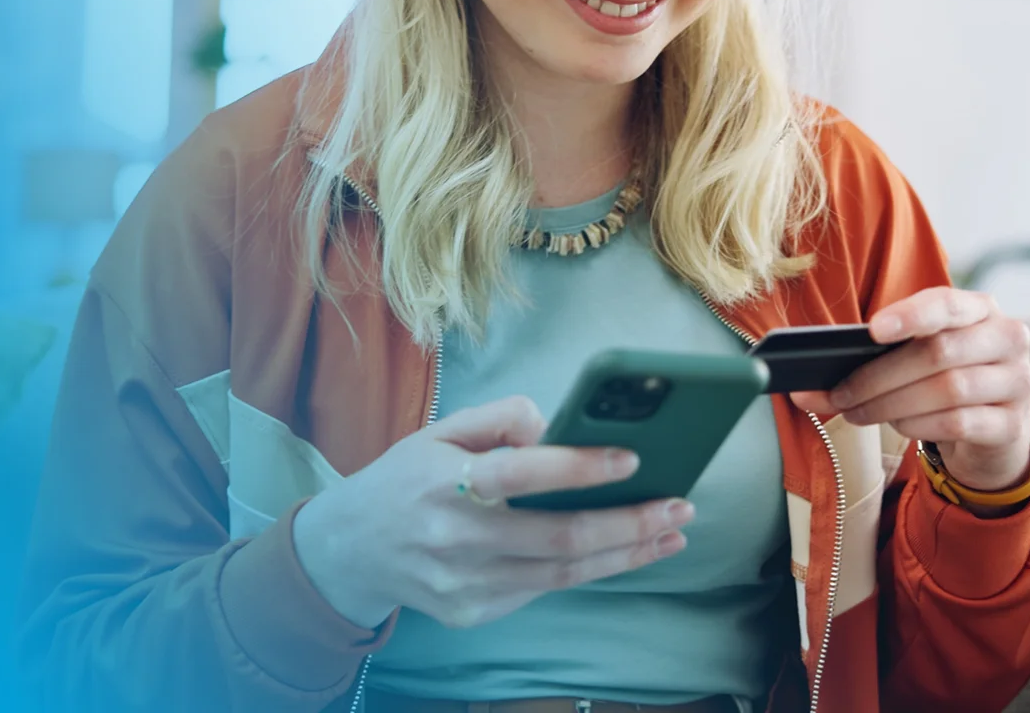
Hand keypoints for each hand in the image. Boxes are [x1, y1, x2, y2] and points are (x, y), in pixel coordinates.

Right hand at [291, 395, 695, 629]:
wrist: (350, 551)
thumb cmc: (404, 479)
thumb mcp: (439, 430)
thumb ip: (496, 418)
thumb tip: (554, 425)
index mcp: (445, 480)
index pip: (520, 474)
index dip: (578, 468)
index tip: (632, 458)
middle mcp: (456, 536)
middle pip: (557, 537)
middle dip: (627, 523)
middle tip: (679, 507)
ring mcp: (465, 583)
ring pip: (562, 573)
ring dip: (625, 553)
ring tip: (671, 533)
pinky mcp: (473, 612)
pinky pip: (544, 590)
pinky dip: (592, 570)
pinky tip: (627, 552)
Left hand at [792, 288, 1029, 497]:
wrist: (988, 425)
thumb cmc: (937, 376)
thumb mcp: (911, 355)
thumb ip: (868, 359)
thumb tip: (803, 390)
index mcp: (978, 308)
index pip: (946, 303)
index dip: (910, 315)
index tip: (872, 330)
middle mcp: (1006, 338)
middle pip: (937, 352)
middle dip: (878, 376)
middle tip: (839, 393)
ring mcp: (1017, 382)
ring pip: (946, 389)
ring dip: (891, 403)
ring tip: (857, 411)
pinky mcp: (1012, 424)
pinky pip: (958, 423)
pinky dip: (918, 425)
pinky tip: (898, 425)